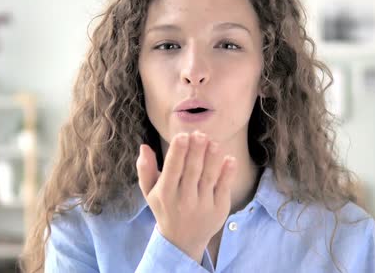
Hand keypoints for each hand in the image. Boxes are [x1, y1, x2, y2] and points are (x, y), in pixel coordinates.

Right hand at [136, 131, 235, 262]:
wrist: (182, 241)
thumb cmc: (166, 209)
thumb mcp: (150, 192)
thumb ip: (145, 169)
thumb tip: (144, 147)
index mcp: (165, 193)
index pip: (172, 169)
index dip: (178, 152)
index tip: (183, 135)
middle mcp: (184, 200)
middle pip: (192, 171)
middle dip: (196, 151)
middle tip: (200, 134)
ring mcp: (203, 205)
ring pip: (208, 178)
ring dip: (212, 159)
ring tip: (214, 143)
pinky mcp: (219, 209)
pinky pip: (224, 188)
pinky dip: (227, 174)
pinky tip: (230, 159)